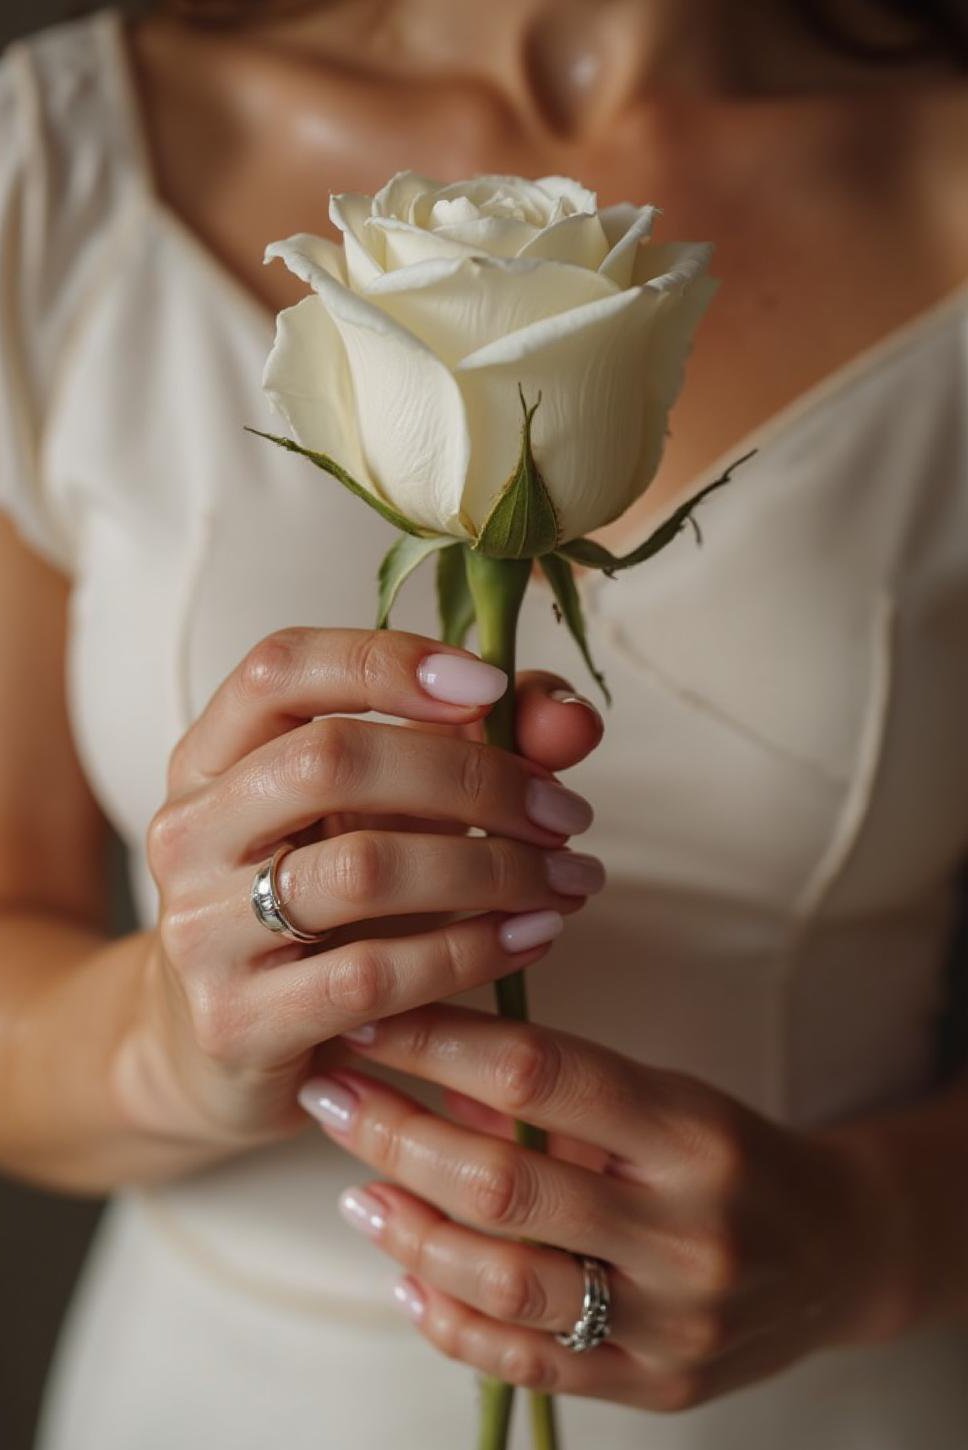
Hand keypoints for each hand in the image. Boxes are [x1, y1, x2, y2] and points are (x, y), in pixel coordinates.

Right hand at [113, 627, 604, 1153]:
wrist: (224, 1052)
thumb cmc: (324, 912)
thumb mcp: (389, 816)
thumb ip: (480, 748)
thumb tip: (575, 718)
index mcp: (213, 755)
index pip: (282, 668)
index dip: (387, 660)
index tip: (491, 683)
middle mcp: (190, 830)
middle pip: (332, 759)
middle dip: (474, 777)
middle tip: (564, 812)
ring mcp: (201, 929)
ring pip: (363, 869)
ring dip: (492, 869)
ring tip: (569, 881)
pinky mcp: (235, 1021)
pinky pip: (374, 975)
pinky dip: (472, 951)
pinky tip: (533, 938)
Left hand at [298, 1003, 898, 1412]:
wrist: (839, 1254)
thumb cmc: (730, 1154)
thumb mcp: (662, 1098)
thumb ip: (554, 1096)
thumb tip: (425, 1075)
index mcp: (691, 1131)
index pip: (540, 1073)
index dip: (436, 1042)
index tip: (367, 1016)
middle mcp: (685, 1230)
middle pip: (504, 1183)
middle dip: (395, 1133)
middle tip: (328, 1095)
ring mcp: (670, 1321)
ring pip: (503, 1282)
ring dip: (408, 1230)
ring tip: (355, 1188)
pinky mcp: (656, 1388)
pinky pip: (528, 1362)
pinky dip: (449, 1321)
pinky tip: (403, 1275)